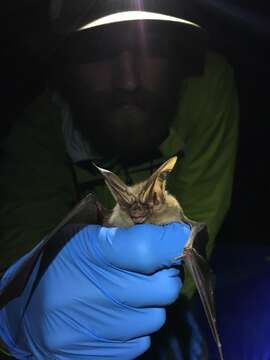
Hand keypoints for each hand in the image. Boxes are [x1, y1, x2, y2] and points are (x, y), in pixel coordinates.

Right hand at [0, 223, 189, 358]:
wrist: (22, 309)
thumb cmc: (57, 263)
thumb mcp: (85, 237)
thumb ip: (126, 236)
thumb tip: (171, 236)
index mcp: (91, 253)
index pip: (148, 249)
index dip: (173, 243)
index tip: (181, 238)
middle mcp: (95, 294)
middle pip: (164, 289)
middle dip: (167, 276)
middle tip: (156, 269)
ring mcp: (96, 329)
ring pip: (156, 319)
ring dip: (151, 305)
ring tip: (130, 296)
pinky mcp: (96, 355)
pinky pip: (140, 343)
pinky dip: (137, 329)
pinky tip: (118, 318)